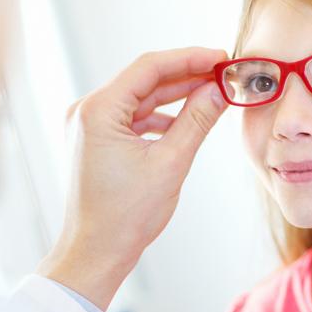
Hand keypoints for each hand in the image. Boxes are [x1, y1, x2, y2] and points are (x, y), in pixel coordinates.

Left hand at [37, 47, 228, 309]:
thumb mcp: (170, 163)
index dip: (190, 58)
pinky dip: (160, 118)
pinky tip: (185, 122)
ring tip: (212, 94)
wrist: (96, 253)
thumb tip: (219, 90)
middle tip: (223, 74)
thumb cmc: (125, 217)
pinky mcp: (97, 141)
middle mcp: (87, 112)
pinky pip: (133, 118)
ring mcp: (89, 126)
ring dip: (175, 97)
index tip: (221, 57)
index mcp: (97, 111)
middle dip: (186, 77)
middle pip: (144, 80)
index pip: (149, 67)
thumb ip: (196, 120)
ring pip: (140, 99)